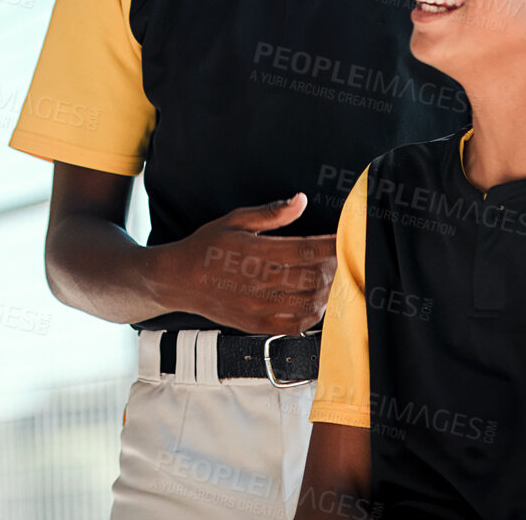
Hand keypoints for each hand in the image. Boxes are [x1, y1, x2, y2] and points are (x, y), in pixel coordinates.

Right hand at [149, 194, 335, 333]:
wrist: (179, 280)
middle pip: (315, 278)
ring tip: (329, 278)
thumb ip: (271, 213)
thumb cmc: (207, 247)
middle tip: (338, 258)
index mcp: (257, 253)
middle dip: (334, 267)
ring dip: (327, 290)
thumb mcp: (235, 221)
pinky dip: (313, 314)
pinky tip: (314, 301)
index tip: (346, 238)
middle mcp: (260, 282)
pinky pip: (297, 325)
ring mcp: (259, 307)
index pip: (307, 250)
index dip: (333, 245)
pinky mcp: (257, 324)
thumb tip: (300, 201)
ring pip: (310, 302)